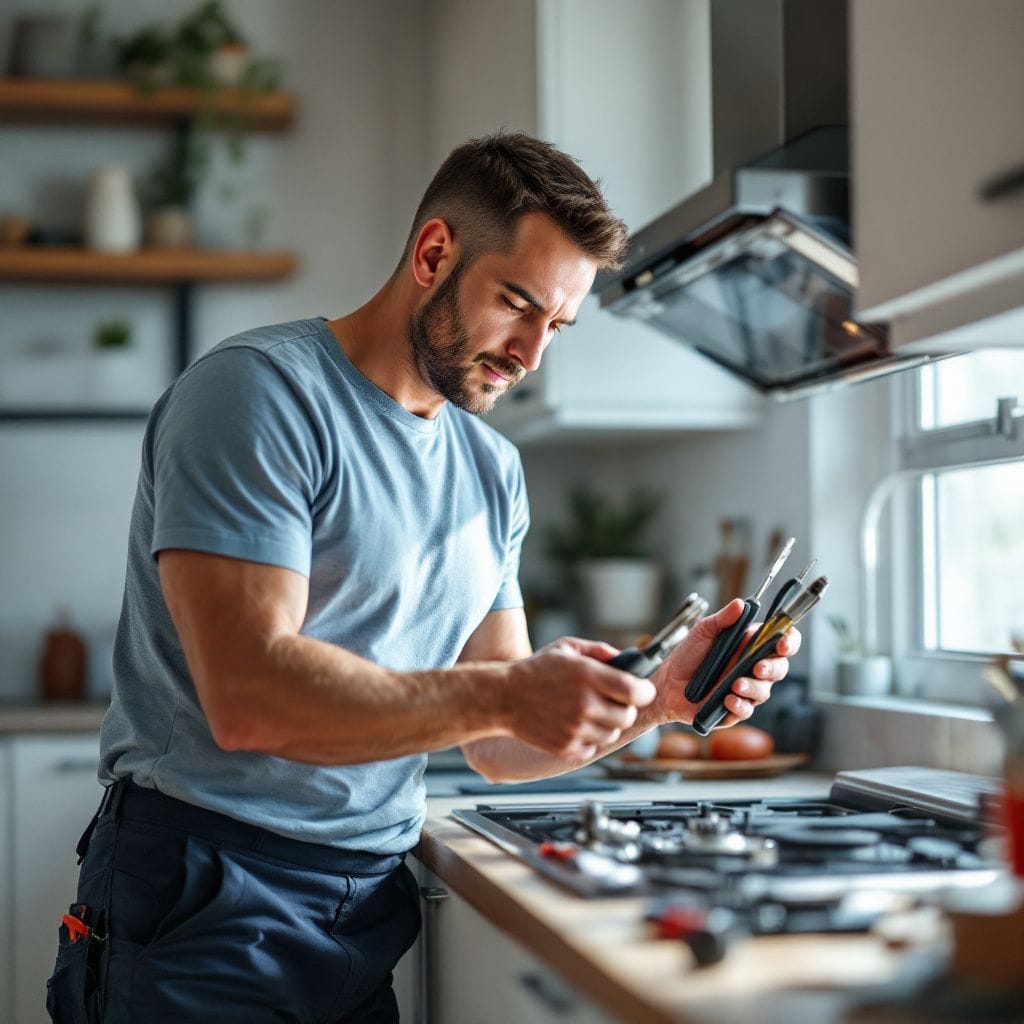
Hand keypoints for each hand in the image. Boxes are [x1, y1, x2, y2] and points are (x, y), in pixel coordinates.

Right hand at [503, 637, 656, 760]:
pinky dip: (589, 738)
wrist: (503, 698)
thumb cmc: (535, 670)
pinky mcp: (566, 747)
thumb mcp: (566, 648)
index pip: (636, 692)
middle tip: (612, 700)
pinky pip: (593, 747)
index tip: (641, 689)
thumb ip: (600, 651)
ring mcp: (575, 729)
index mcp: (587, 676)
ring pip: (612, 733)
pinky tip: (574, 724)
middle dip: (625, 708)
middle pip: (628, 716)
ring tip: (590, 711)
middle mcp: (584, 704)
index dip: (644, 691)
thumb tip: (628, 659)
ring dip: (607, 724)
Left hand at [651, 599, 800, 728]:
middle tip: (757, 667)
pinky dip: (739, 705)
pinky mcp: (734, 709)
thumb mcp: (703, 631)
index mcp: (750, 646)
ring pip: (764, 691)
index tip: (783, 643)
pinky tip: (728, 700)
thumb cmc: (687, 655)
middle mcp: (752, 668)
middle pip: (779, 669)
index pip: (779, 643)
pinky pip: (746, 710)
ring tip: (734, 684)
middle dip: (772, 668)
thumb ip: (723, 619)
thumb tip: (740, 604)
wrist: (667, 681)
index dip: (788, 642)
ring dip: (752, 688)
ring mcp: (745, 690)